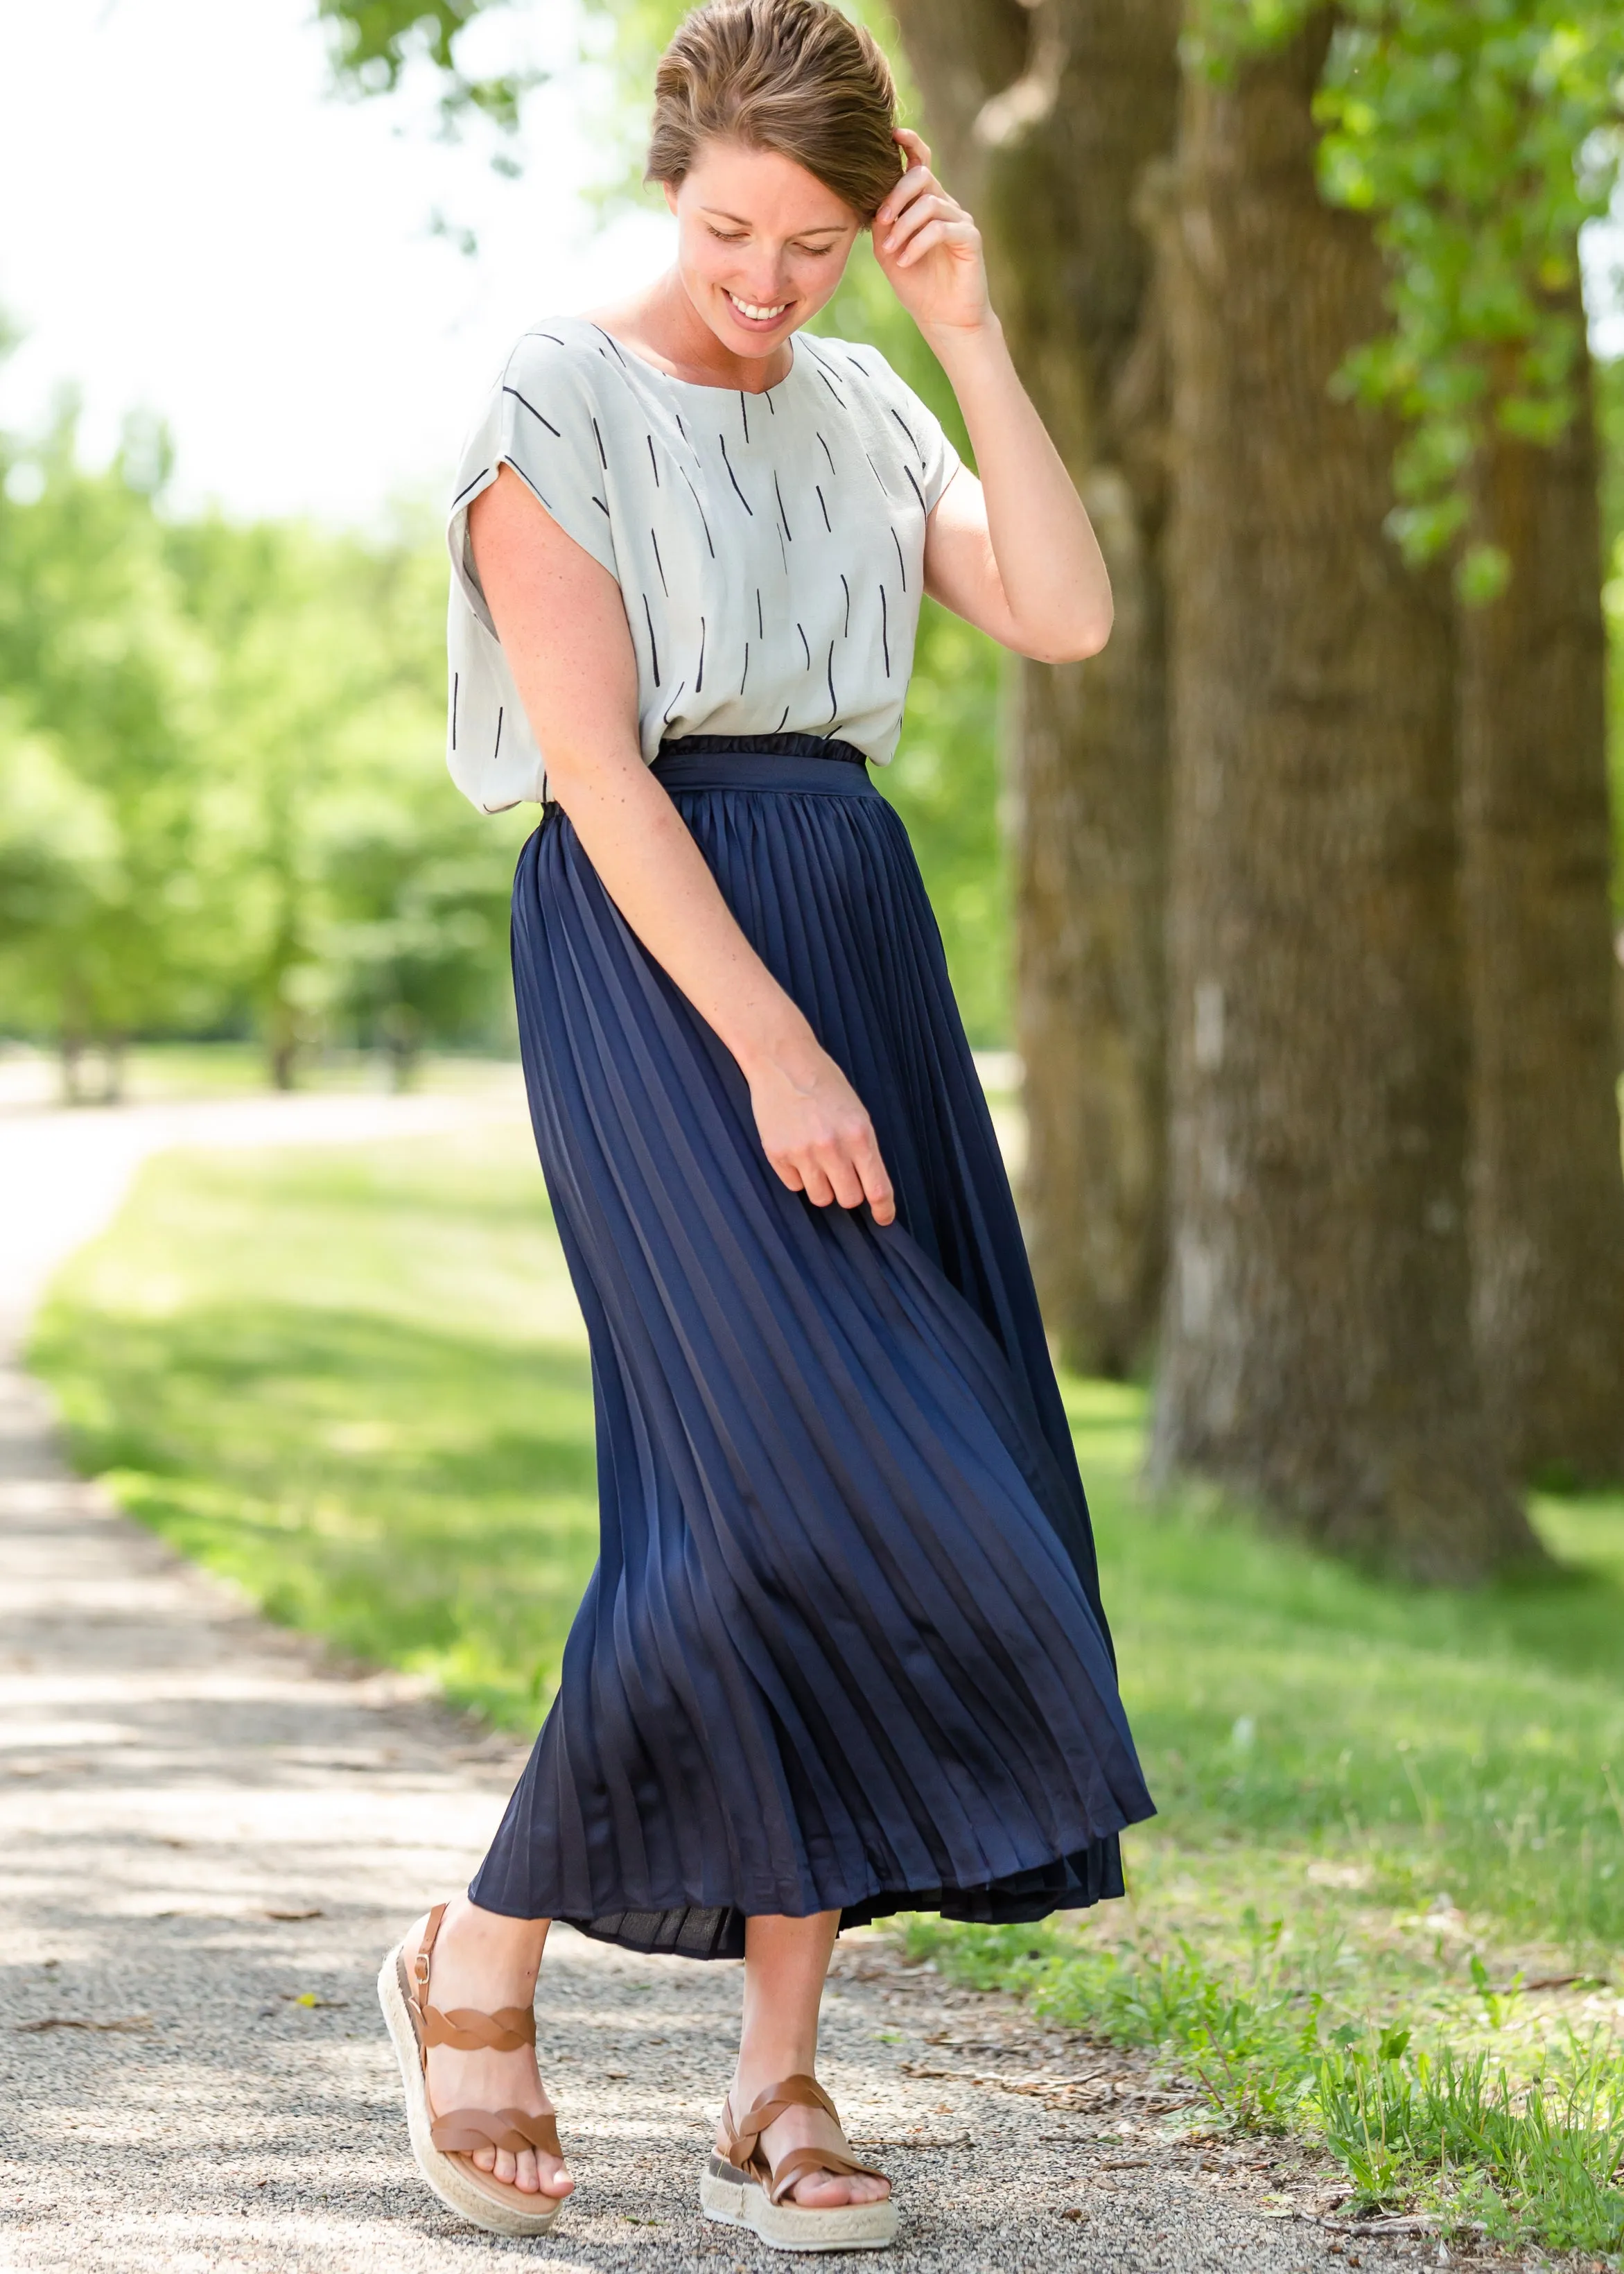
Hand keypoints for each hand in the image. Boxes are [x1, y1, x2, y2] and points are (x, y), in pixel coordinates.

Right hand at [745, 1037, 895, 1224]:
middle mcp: (832, 1147)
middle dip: (849, 1192)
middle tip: (843, 1175)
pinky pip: (795, 1185)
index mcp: (859, 1135)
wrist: (783, 1061)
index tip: (884, 1218)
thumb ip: (863, 1148)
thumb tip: (869, 1186)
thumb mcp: (856, 1112)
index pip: (877, 1187)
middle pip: (849, 1199)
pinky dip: (799, 1175)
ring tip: (817, 1159)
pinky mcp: (777, 1155)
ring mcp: (802, 1152)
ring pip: (821, 1197)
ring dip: (823, 1186)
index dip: (883, 1209)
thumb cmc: (825, 1084)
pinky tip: (797, 1150)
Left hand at [872, 129, 990, 337]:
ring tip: (891, 252)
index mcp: (925, 202)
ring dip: (903, 226)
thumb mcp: (889, 250)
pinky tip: (904, 260)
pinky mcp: (970, 238)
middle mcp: (945, 204)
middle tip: (880, 221)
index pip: (920, 162)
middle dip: (895, 196)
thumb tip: (872, 197)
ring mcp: (960, 219)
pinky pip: (940, 228)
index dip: (909, 143)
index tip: (891, 134)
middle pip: (921, 177)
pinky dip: (917, 243)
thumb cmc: (917, 285)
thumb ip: (882, 222)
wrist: (944, 320)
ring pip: (929, 204)